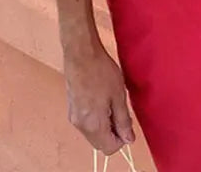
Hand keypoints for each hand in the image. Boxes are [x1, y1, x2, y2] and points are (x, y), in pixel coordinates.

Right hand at [64, 42, 135, 156]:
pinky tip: (101, 100)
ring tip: (112, 103)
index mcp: (93, 124)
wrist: (81, 53)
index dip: (121, 139)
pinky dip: (96, 119)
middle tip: (121, 112)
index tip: (127, 124)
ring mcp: (74, 117)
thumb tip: (128, 139)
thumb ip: (123, 120)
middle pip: (99, 143)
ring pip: (93, 133)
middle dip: (113, 133)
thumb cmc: (100, 70)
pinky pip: (86, 123)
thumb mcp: (118, 96)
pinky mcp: (71, 108)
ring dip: (104, 126)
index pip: (109, 148)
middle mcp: (80, 125)